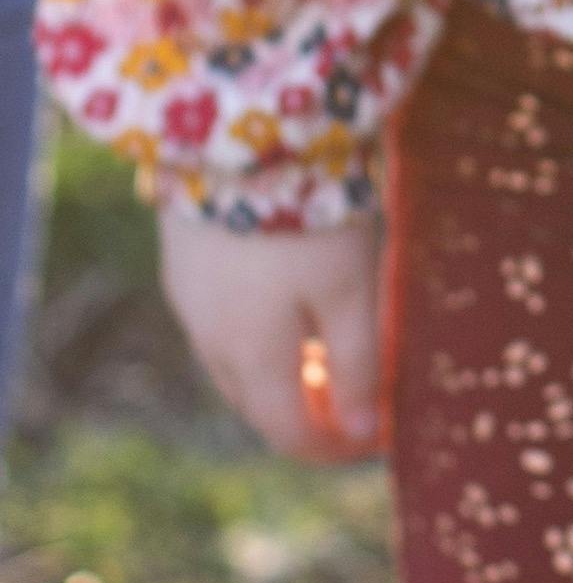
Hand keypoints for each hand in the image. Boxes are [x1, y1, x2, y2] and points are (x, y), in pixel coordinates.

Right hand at [156, 202, 387, 456]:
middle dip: (309, 415)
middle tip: (362, 402)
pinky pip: (220, 326)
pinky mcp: (183, 264)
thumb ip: (358, 365)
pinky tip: (291, 312)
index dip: (336, 447)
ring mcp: (188, 301)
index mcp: (250, 356)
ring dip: (281, 377)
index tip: (380, 436)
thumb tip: (363, 430)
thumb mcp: (352, 292)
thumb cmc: (310, 217)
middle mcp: (208, 339)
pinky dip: (258, 339)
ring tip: (332, 356)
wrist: (239, 134)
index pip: (288, 433)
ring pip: (235, 365)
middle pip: (258, 405)